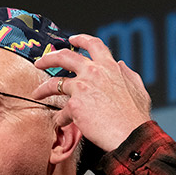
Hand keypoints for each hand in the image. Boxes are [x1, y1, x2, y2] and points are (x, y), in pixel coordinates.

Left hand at [31, 33, 151, 150]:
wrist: (130, 135)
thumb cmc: (135, 117)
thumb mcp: (138, 90)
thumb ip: (128, 75)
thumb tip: (121, 65)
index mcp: (110, 67)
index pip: (93, 45)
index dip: (81, 40)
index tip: (72, 39)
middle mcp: (93, 72)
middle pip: (65, 57)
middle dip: (49, 58)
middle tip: (40, 62)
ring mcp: (82, 87)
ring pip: (54, 83)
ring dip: (43, 88)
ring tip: (37, 93)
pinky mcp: (74, 105)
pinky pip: (61, 112)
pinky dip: (60, 118)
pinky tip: (60, 123)